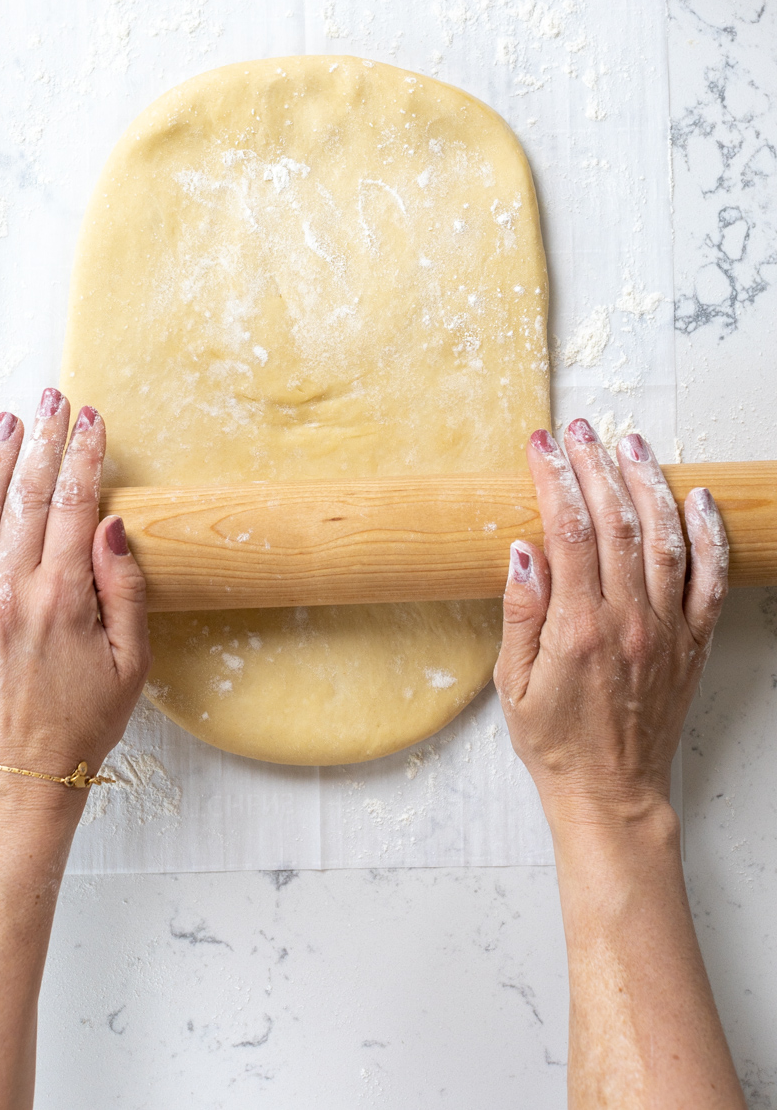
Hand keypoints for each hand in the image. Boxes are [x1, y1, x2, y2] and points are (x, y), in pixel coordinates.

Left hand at [0, 388, 149, 803]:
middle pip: (27, 499)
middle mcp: (8, 596)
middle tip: (51, 400)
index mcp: (62, 601)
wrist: (22, 775)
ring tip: (9, 423)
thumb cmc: (84, 719)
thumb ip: (125, 589)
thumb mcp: (132, 660)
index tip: (91, 419)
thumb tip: (112, 524)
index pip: (76, 506)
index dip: (84, 455)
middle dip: (44, 441)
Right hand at [494, 419, 728, 829]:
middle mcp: (629, 622)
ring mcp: (667, 630)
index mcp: (579, 629)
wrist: (610, 793)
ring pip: (666, 539)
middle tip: (581, 431)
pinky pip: (711, 579)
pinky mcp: (692, 643)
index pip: (567, 531)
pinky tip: (696, 498)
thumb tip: (522, 550)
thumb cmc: (555, 741)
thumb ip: (521, 611)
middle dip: (596, 467)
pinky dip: (708, 534)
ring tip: (631, 446)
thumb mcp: (513, 681)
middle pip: (617, 523)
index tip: (541, 446)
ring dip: (648, 485)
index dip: (554, 479)